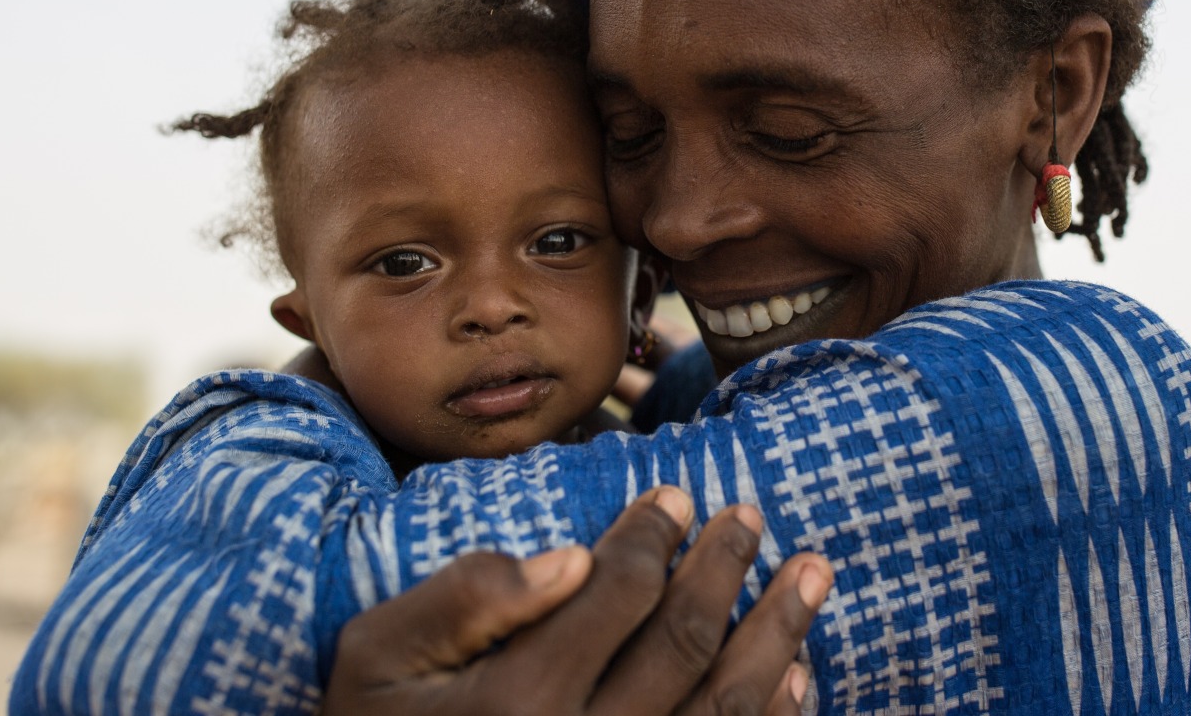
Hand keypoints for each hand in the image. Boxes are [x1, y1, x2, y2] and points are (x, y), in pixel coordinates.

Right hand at [323, 486, 829, 715]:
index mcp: (519, 703)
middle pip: (685, 645)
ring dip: (779, 637)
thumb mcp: (377, 654)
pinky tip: (794, 676)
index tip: (676, 497)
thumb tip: (570, 558)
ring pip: (727, 711)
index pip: (616, 592)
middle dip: (726, 569)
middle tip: (750, 515)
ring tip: (812, 575)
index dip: (655, 536)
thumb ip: (464, 597)